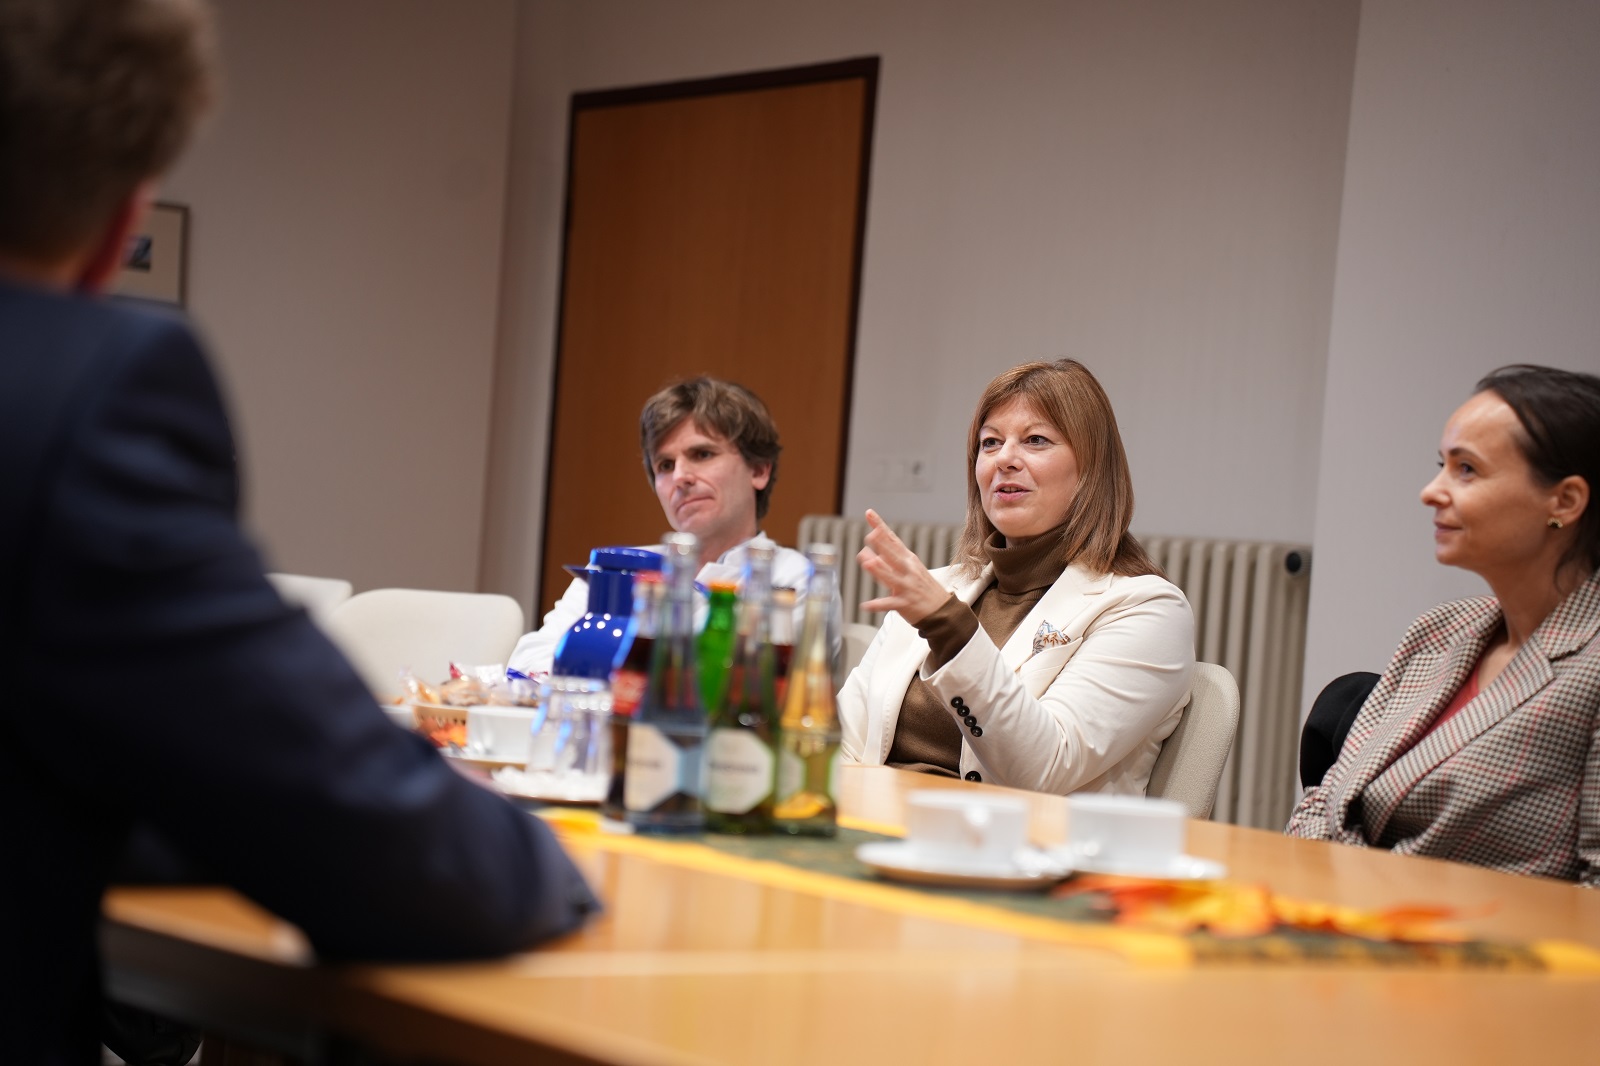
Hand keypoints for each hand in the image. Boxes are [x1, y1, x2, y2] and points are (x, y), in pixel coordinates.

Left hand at [858, 509, 949, 625]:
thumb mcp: (907, 570)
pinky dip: (877, 605)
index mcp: (908, 560)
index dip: (880, 526)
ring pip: (891, 577)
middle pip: (893, 555)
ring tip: (868, 563)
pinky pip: (889, 604)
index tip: (869, 513)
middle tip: (870, 535)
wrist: (942, 611)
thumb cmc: (922, 587)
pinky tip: (866, 605)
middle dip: (882, 545)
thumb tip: (864, 552)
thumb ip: (885, 561)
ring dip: (880, 570)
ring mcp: (907, 587)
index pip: (892, 539)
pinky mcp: (904, 604)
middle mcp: (908, 571)